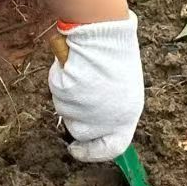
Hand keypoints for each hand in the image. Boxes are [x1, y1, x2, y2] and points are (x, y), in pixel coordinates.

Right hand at [48, 12, 143, 162]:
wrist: (102, 33)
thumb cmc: (116, 51)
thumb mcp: (122, 86)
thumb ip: (111, 105)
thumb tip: (97, 112)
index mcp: (127, 117)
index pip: (112, 148)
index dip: (93, 152)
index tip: (77, 150)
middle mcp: (107, 120)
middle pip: (82, 131)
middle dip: (76, 114)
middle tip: (78, 91)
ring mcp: (85, 110)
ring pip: (67, 111)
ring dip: (70, 95)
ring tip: (82, 70)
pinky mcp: (67, 98)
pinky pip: (59, 92)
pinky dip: (61, 80)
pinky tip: (73, 65)